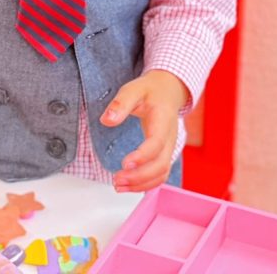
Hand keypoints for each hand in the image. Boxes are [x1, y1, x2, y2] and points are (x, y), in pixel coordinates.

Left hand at [101, 69, 189, 192]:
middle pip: (161, 164)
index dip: (143, 156)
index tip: (125, 164)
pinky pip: (160, 174)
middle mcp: (170, 138)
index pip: (157, 143)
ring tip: (118, 186)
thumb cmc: (150, 91)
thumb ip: (120, 103)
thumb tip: (107, 120)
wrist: (167, 91)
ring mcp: (169, 148)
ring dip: (142, 184)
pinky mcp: (164, 154)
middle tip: (117, 180)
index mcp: (163, 121)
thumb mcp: (133, 89)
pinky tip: (128, 186)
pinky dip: (146, 183)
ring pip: (162, 173)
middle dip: (140, 176)